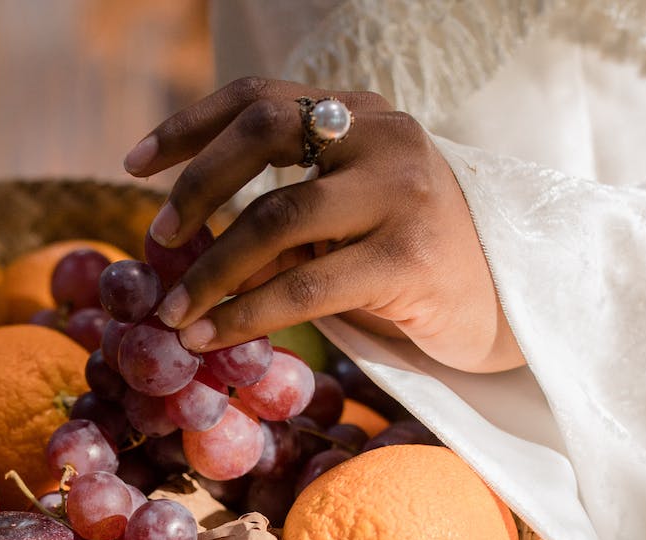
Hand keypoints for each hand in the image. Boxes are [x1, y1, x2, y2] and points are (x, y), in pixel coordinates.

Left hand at [123, 76, 522, 373]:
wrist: (509, 307)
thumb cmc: (412, 267)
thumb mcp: (341, 230)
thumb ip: (281, 224)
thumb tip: (187, 248)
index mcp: (363, 116)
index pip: (262, 97)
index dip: (191, 127)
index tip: (136, 164)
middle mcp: (384, 137)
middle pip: (266, 133)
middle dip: (197, 186)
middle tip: (157, 237)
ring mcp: (402, 193)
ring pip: (278, 217)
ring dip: (212, 269)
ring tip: (175, 314)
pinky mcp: (411, 258)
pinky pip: (307, 285)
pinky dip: (248, 313)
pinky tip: (215, 337)